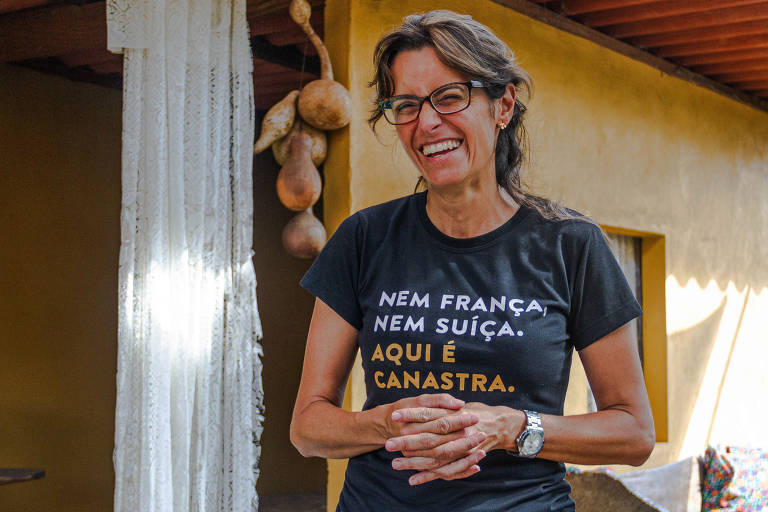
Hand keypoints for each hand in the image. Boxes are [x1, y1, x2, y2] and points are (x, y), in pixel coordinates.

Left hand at [388, 402, 524, 484]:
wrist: (498, 424)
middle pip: (429, 439)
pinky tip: (412, 480)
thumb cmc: (473, 411)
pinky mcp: (462, 461)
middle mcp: (458, 432)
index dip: (412, 414)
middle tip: (388, 444)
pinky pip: (445, 472)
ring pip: (435, 458)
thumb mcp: (457, 404)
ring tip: (395, 464)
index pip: (429, 413)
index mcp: (454, 415)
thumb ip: (440, 404)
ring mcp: (461, 449)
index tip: (395, 416)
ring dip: (414, 463)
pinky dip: (429, 477)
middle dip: (407, 442)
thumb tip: (417, 408)